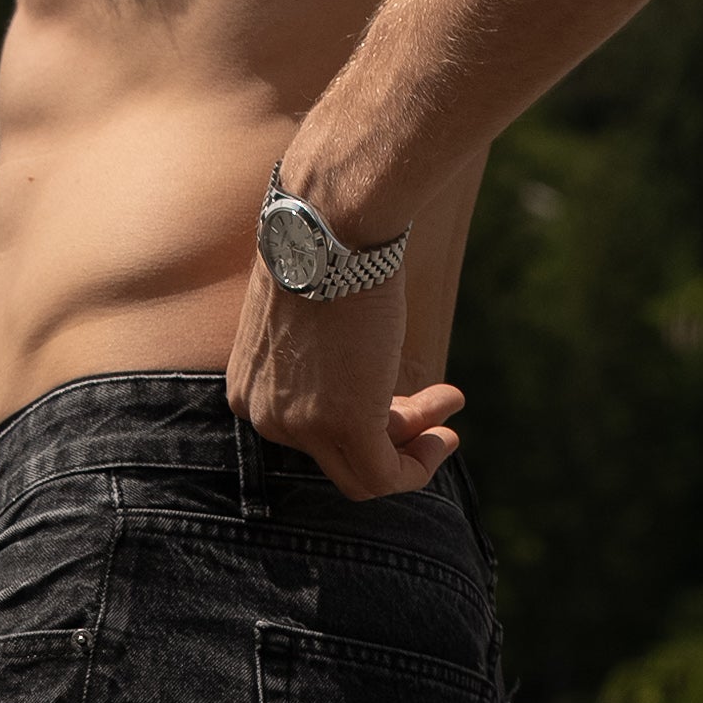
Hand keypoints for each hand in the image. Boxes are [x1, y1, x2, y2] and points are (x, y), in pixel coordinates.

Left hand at [226, 261, 463, 502]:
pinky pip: (384, 476)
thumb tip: (358, 374)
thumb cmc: (323, 250)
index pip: (310, 433)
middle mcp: (266, 418)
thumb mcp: (307, 316)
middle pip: (336, 455)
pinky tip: (447, 434)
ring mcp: (302, 428)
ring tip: (451, 405)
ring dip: (416, 443)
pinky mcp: (344, 426)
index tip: (402, 401)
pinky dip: (420, 465)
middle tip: (435, 415)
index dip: (363, 419)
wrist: (332, 226)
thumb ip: (319, 359)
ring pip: (363, 468)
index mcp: (251, 392)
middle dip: (394, 434)